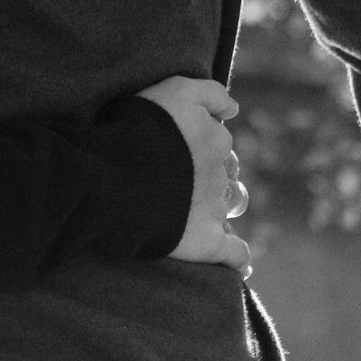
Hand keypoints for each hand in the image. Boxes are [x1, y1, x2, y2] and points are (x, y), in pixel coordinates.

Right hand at [137, 75, 253, 275]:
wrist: (117, 173)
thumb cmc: (139, 127)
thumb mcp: (175, 90)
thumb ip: (211, 94)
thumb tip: (235, 109)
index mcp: (214, 138)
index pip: (218, 141)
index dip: (200, 145)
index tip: (177, 149)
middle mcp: (219, 172)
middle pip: (223, 175)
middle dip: (209, 178)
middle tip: (177, 181)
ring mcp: (214, 209)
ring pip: (225, 209)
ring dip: (216, 211)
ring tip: (190, 215)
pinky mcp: (205, 241)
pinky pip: (233, 254)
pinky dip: (239, 261)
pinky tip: (242, 269)